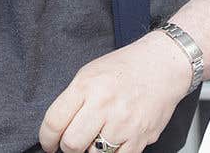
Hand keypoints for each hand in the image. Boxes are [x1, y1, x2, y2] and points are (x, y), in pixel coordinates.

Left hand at [39, 31, 192, 152]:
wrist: (163, 65)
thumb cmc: (125, 68)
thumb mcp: (90, 73)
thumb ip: (72, 100)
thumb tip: (56, 129)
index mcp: (86, 86)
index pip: (54, 122)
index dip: (46, 139)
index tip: (49, 143)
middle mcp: (103, 104)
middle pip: (71, 144)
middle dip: (67, 147)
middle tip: (72, 142)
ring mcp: (123, 123)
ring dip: (90, 151)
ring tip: (96, 138)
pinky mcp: (140, 137)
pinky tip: (112, 142)